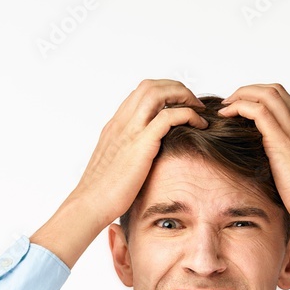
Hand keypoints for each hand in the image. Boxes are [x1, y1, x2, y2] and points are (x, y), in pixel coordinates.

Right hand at [68, 79, 207, 226]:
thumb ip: (127, 154)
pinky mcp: (141, 144)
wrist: (89, 204)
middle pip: (150, 86)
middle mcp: (122, 122)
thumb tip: (143, 159)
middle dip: (176, 88)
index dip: (164, 92)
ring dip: (183, 95)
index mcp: (116, 125)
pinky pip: (168, 116)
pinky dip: (188, 114)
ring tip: (199, 110)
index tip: (180, 105)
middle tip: (193, 104)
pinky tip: (200, 124)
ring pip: (158, 92)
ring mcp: (131, 130)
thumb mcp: (114, 164)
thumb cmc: (101, 192)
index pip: (140, 94)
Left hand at [217, 84, 289, 259]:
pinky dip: (239, 107)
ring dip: (241, 95)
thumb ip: (288, 163)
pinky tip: (226, 117)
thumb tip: (271, 169)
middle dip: (248, 91)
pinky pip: (258, 111)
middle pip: (275, 90)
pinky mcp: (282, 141)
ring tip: (225, 108)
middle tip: (230, 104)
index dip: (260, 98)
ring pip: (266, 94)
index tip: (243, 109)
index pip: (284, 101)